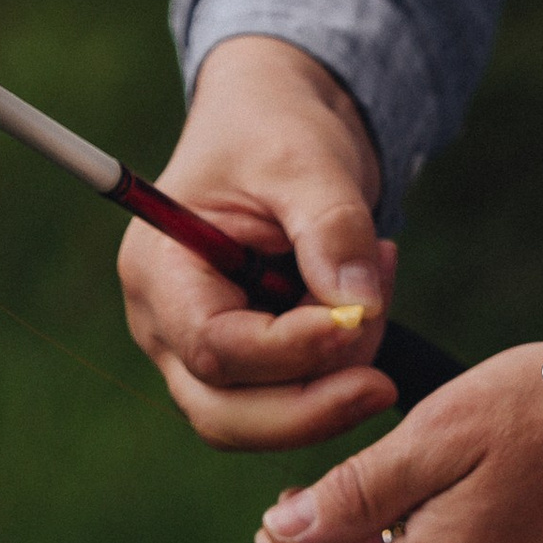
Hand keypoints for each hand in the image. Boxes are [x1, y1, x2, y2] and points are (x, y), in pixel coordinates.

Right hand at [118, 37, 403, 449]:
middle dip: (312, 407)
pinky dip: (340, 367)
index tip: (359, 319)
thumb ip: (332, 229)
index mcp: (160, 272)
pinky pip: (291, 399)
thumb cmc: (274, 128)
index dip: (291, 351)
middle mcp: (164, 326)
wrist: (276, 122)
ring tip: (378, 283)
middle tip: (383, 379)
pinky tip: (366, 297)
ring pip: (261, 421)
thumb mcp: (307, 160)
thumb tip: (358, 310)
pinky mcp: (244, 363)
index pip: (214, 349)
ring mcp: (199, 353)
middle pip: (224, 416)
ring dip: (334, 381)